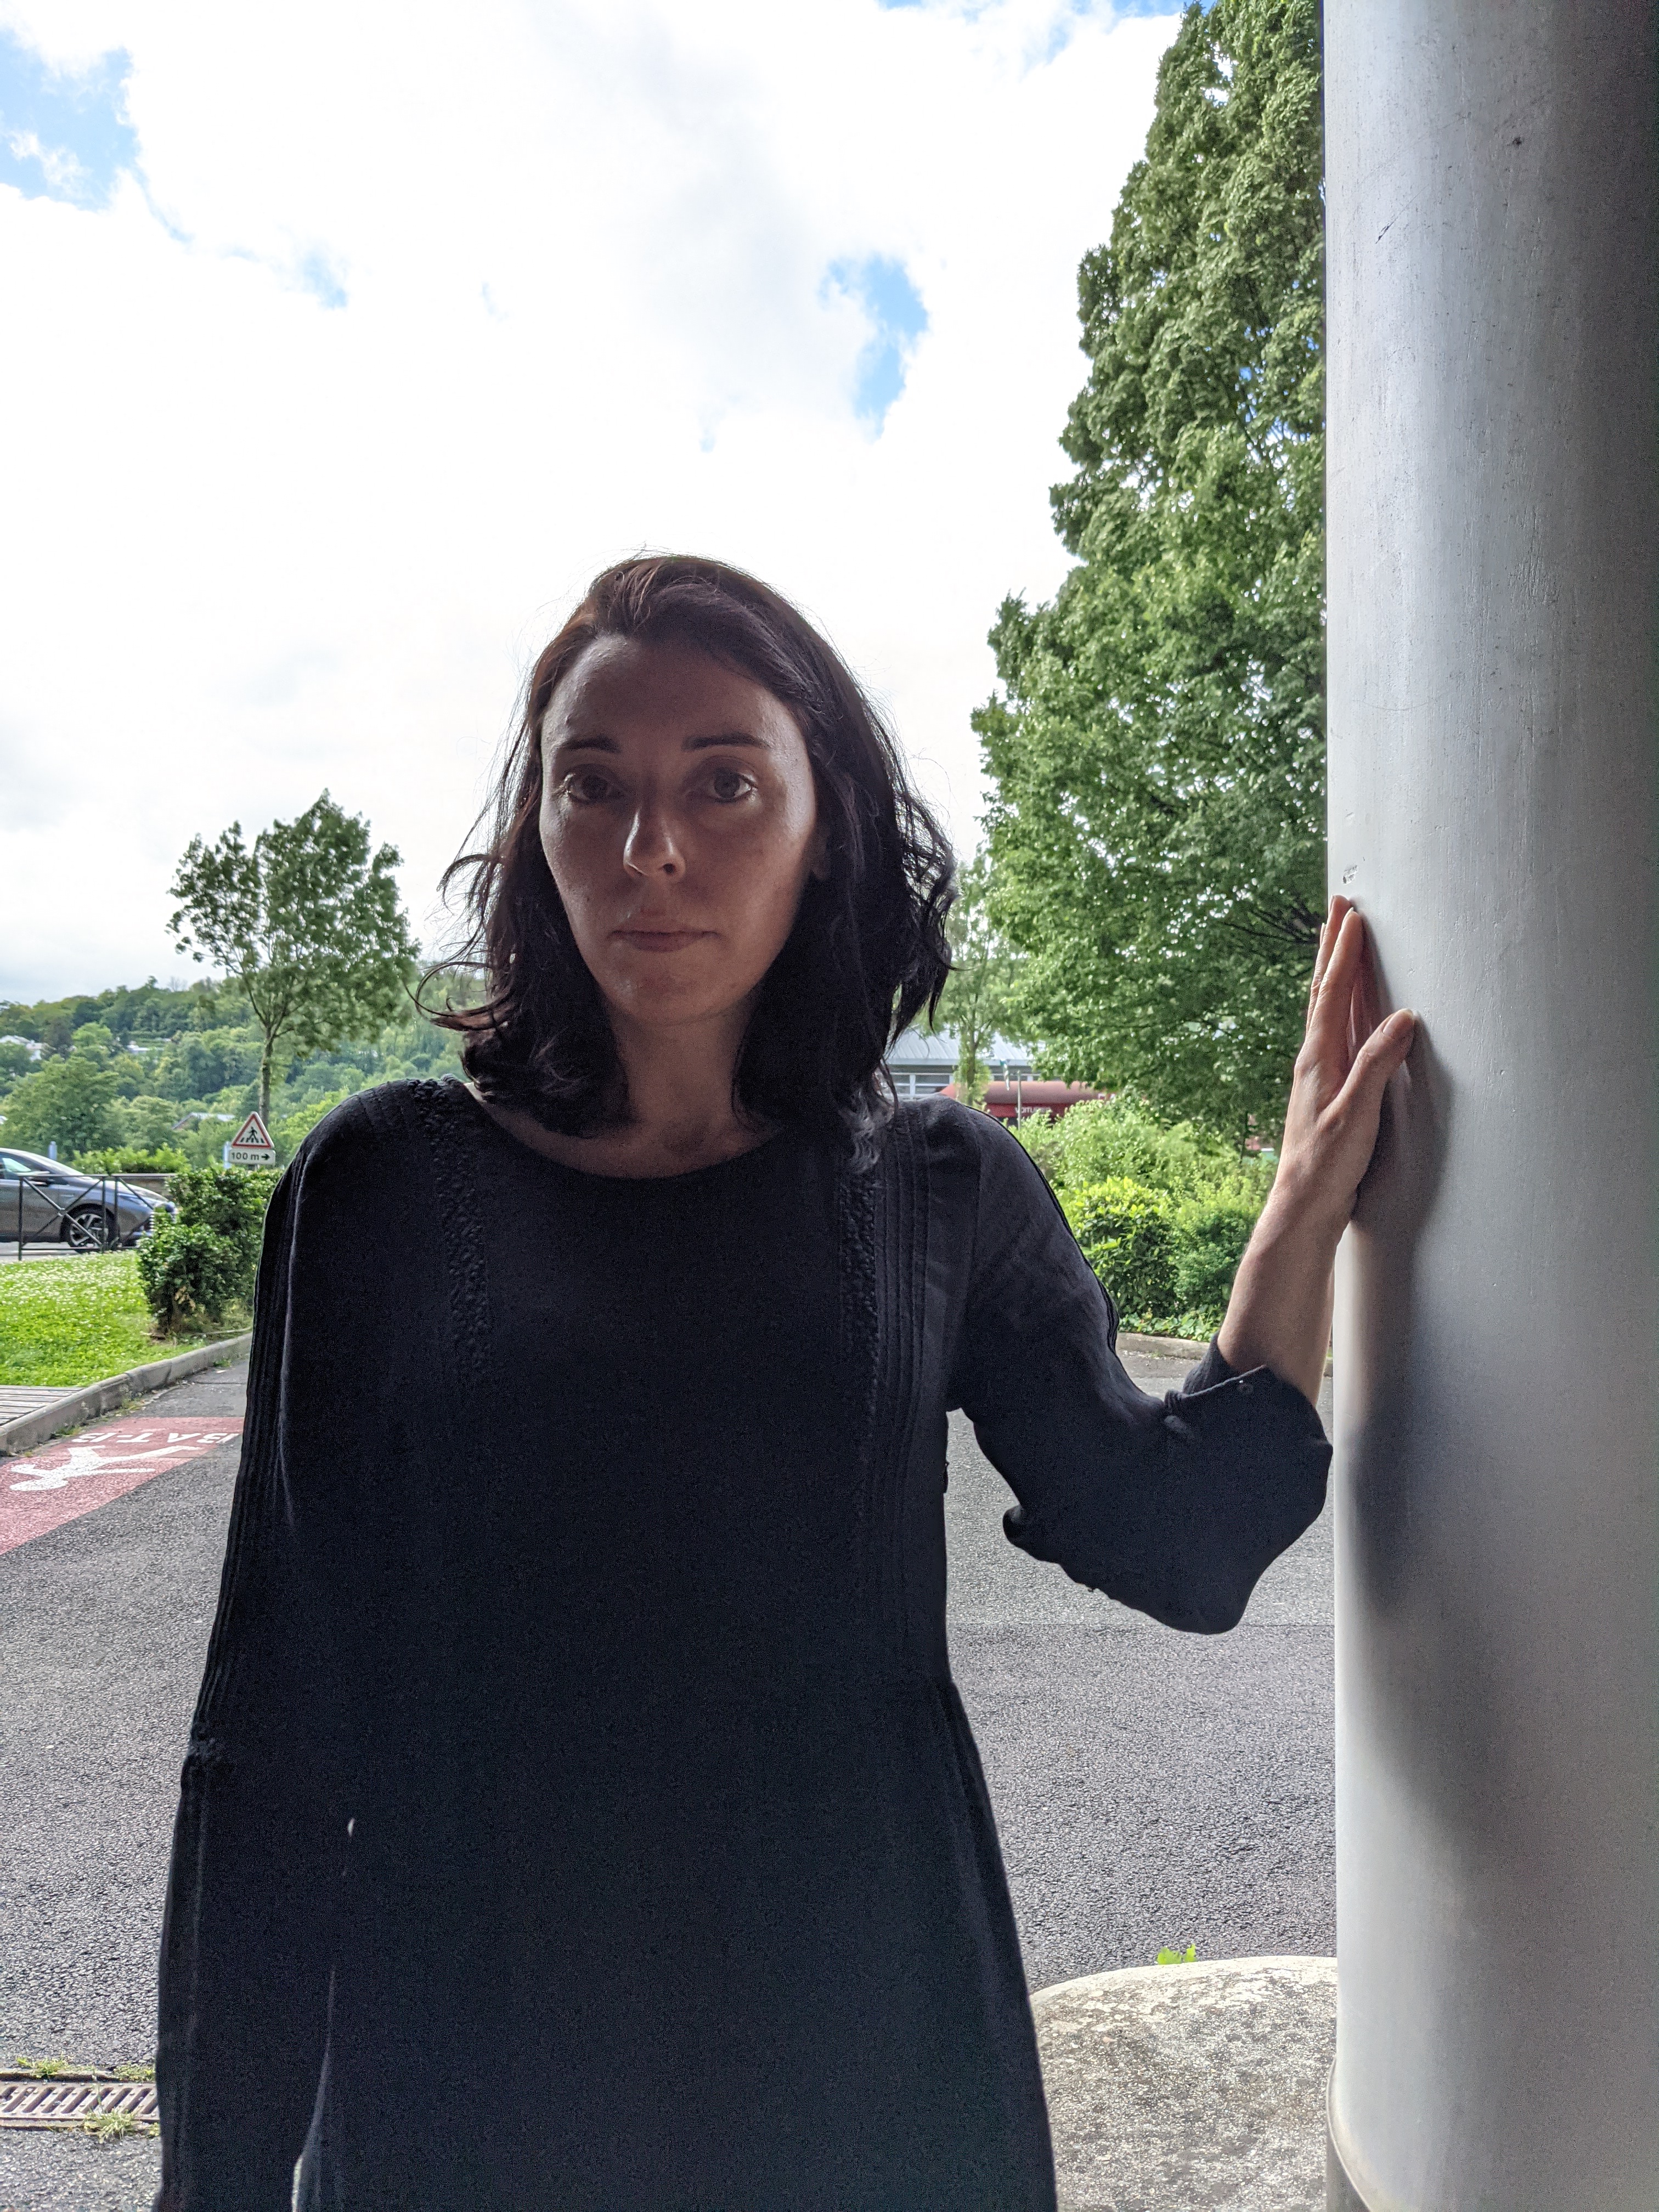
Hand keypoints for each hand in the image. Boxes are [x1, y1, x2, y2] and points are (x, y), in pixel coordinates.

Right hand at [1216, 897, 1416, 1404]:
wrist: (1294, 1235)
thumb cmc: (1321, 1188)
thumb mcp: (1346, 1127)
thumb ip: (1364, 1080)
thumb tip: (1390, 1035)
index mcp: (1316, 1076)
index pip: (1327, 1007)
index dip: (1337, 961)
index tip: (1346, 916)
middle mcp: (1314, 1079)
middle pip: (1325, 1003)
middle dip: (1335, 950)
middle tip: (1344, 899)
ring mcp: (1320, 1100)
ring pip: (1331, 1026)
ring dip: (1343, 977)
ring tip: (1354, 930)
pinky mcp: (1335, 1130)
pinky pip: (1359, 1082)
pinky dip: (1377, 1051)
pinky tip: (1399, 1020)